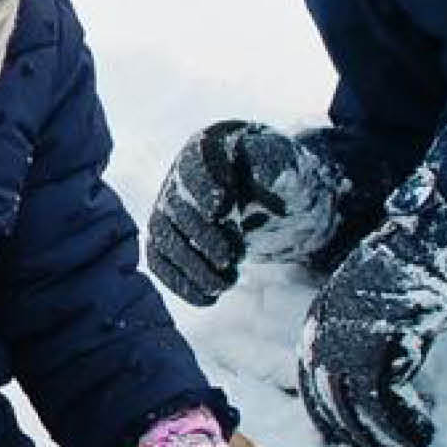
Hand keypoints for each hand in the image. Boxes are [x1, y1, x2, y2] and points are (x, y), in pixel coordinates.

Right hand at [143, 120, 342, 303]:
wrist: (275, 198)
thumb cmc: (281, 176)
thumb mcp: (285, 162)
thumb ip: (271, 163)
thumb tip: (256, 172)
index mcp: (207, 148)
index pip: (194, 165)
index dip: (202, 188)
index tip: (221, 210)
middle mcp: (180, 177)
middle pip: (175, 207)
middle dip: (200, 237)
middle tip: (230, 259)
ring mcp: (170, 209)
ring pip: (163, 238)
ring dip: (189, 266)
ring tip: (224, 283)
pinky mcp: (170, 238)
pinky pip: (161, 261)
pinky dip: (179, 282)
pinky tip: (206, 297)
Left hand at [296, 220, 446, 446]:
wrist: (436, 240)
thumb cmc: (413, 266)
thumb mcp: (372, 298)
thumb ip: (358, 332)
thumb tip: (363, 375)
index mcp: (319, 319)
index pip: (312, 382)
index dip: (329, 416)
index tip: (346, 439)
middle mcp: (326, 331)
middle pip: (330, 401)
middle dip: (355, 436)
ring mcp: (351, 338)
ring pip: (357, 409)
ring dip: (383, 439)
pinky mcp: (381, 346)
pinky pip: (385, 402)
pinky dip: (404, 425)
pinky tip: (421, 435)